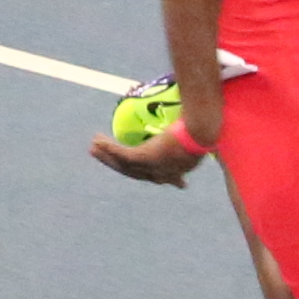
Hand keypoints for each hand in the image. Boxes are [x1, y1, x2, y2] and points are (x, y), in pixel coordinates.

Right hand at [90, 118, 214, 186]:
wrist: (201, 130)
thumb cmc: (205, 128)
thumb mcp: (201, 134)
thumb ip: (195, 132)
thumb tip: (197, 117)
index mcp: (179, 169)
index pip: (162, 177)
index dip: (157, 178)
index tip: (159, 181)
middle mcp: (163, 173)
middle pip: (134, 172)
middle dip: (115, 163)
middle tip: (101, 154)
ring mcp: (153, 166)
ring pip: (124, 164)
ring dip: (106, 155)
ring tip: (93, 146)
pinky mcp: (145, 157)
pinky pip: (122, 154)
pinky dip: (108, 148)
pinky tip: (97, 141)